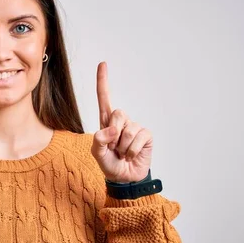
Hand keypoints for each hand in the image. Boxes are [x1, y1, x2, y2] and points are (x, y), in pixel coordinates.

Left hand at [91, 61, 152, 182]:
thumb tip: (112, 130)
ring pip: (128, 129)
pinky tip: (132, 155)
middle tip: (114, 148)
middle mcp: (121, 122)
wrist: (124, 179)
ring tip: (122, 153)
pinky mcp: (146, 136)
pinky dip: (132, 150)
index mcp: (106, 123)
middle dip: (113, 133)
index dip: (103, 82)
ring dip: (123, 146)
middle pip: (117, 113)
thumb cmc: (109, 164)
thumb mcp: (97, 153)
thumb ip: (98, 140)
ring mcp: (135, 128)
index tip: (103, 64)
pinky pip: (139, 137)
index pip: (104, 99)